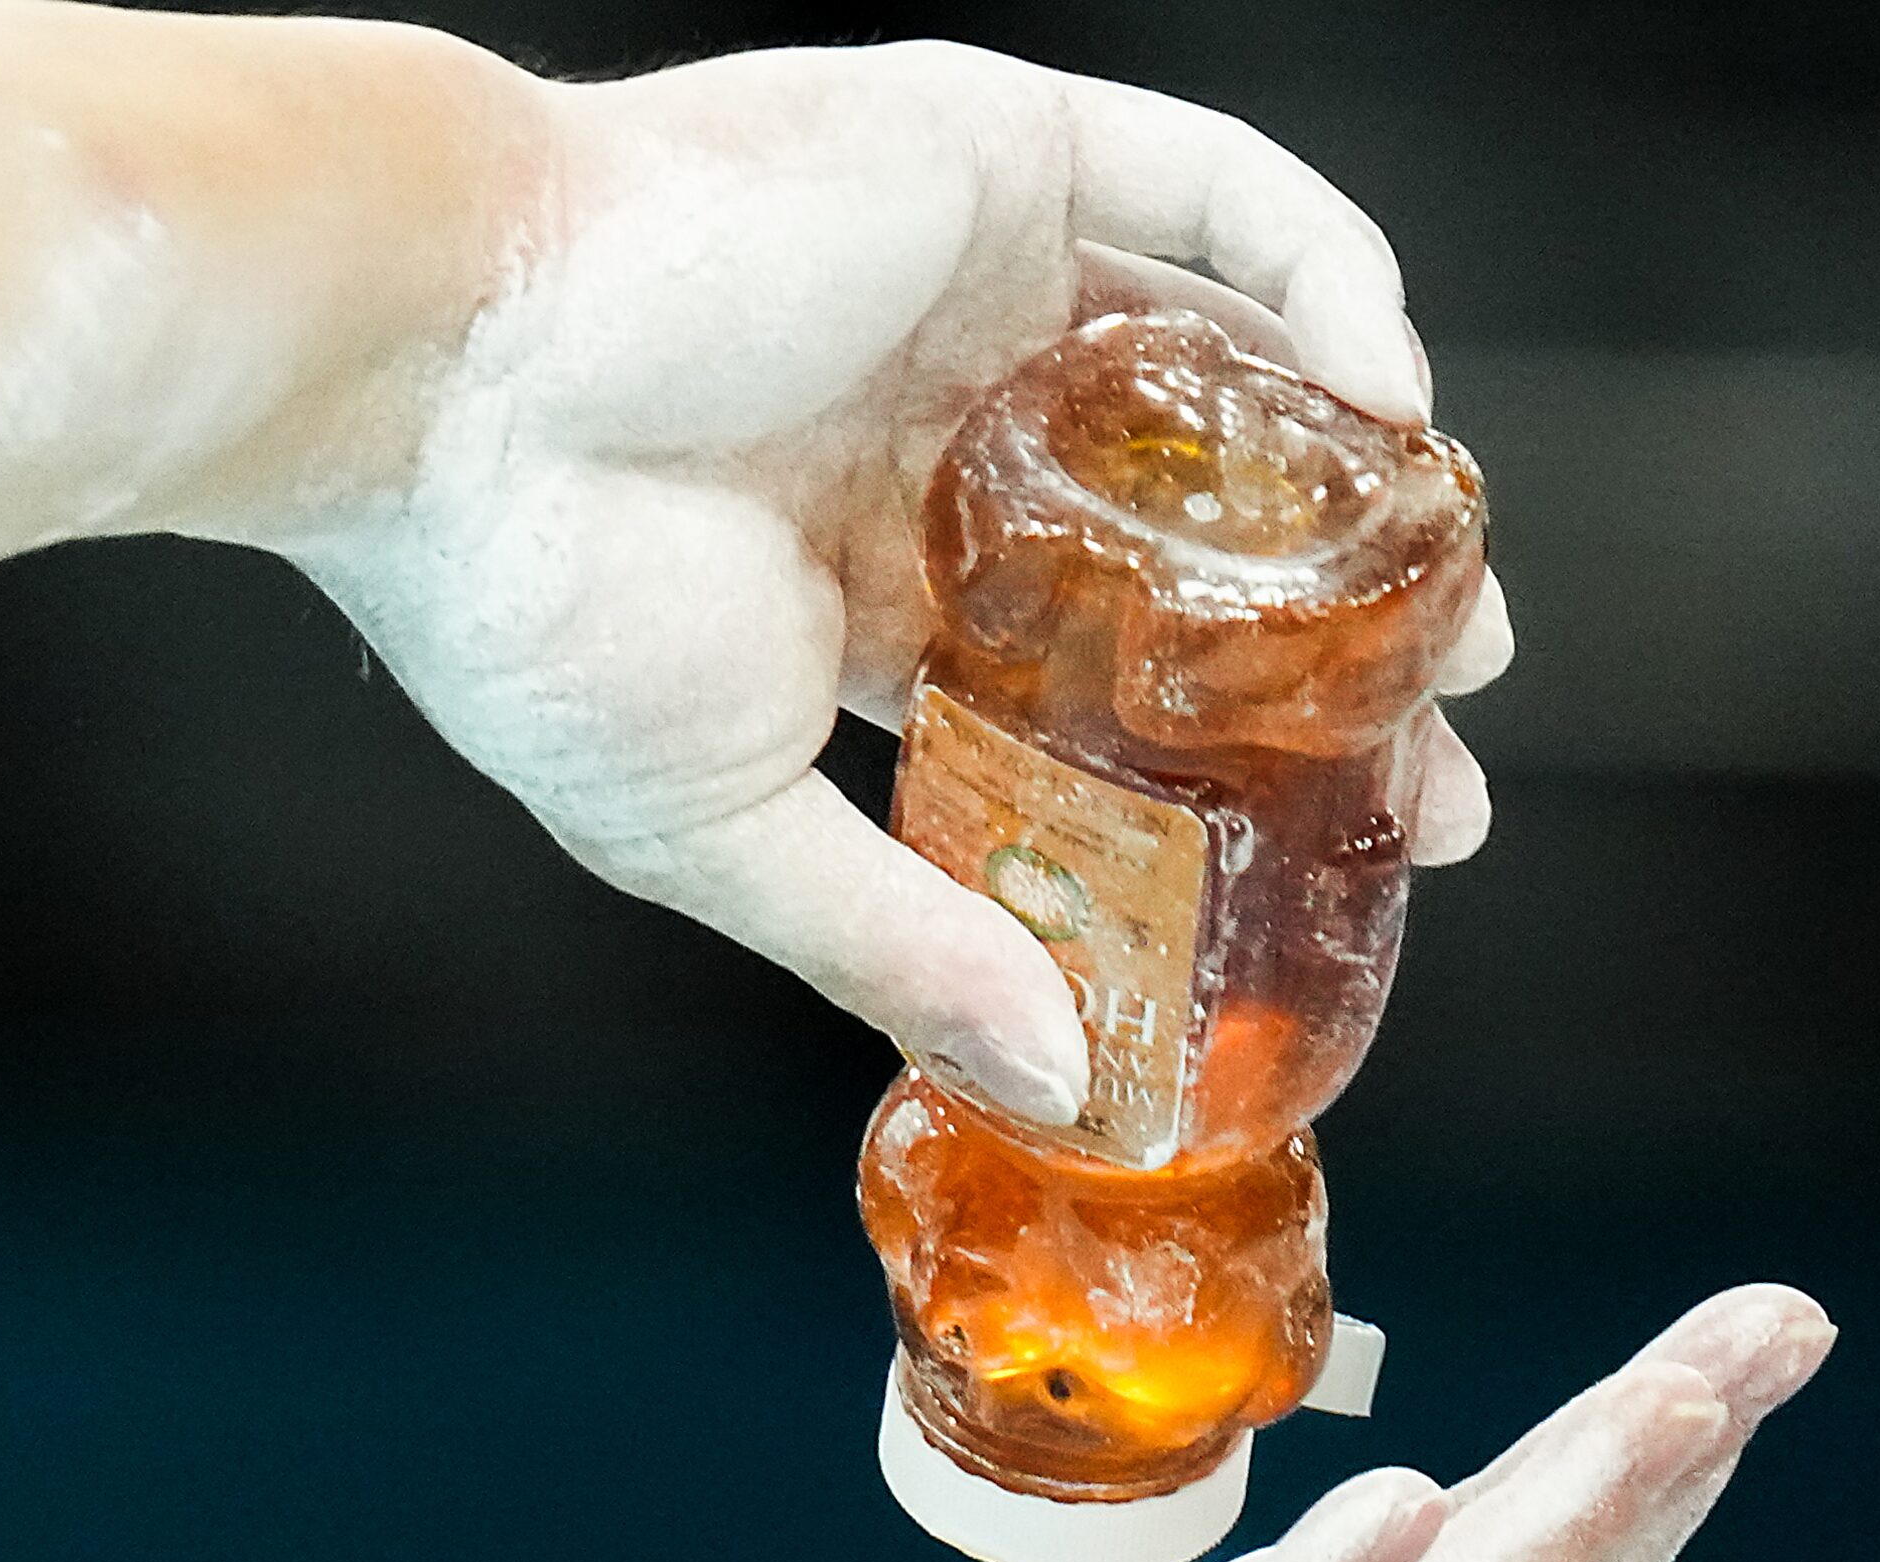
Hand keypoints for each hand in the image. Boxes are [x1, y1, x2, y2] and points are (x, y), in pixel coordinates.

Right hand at [279, 44, 1516, 1125]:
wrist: (427, 365)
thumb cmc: (523, 597)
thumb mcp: (720, 826)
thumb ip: (898, 941)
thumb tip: (1058, 1087)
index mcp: (867, 581)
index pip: (1099, 678)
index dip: (1237, 760)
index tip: (1365, 842)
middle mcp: (934, 426)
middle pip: (1191, 535)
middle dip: (1334, 642)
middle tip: (1442, 744)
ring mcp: (972, 286)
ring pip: (1226, 367)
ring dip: (1357, 473)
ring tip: (1453, 598)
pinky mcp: (996, 155)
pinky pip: (1215, 195)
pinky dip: (1324, 284)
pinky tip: (1384, 403)